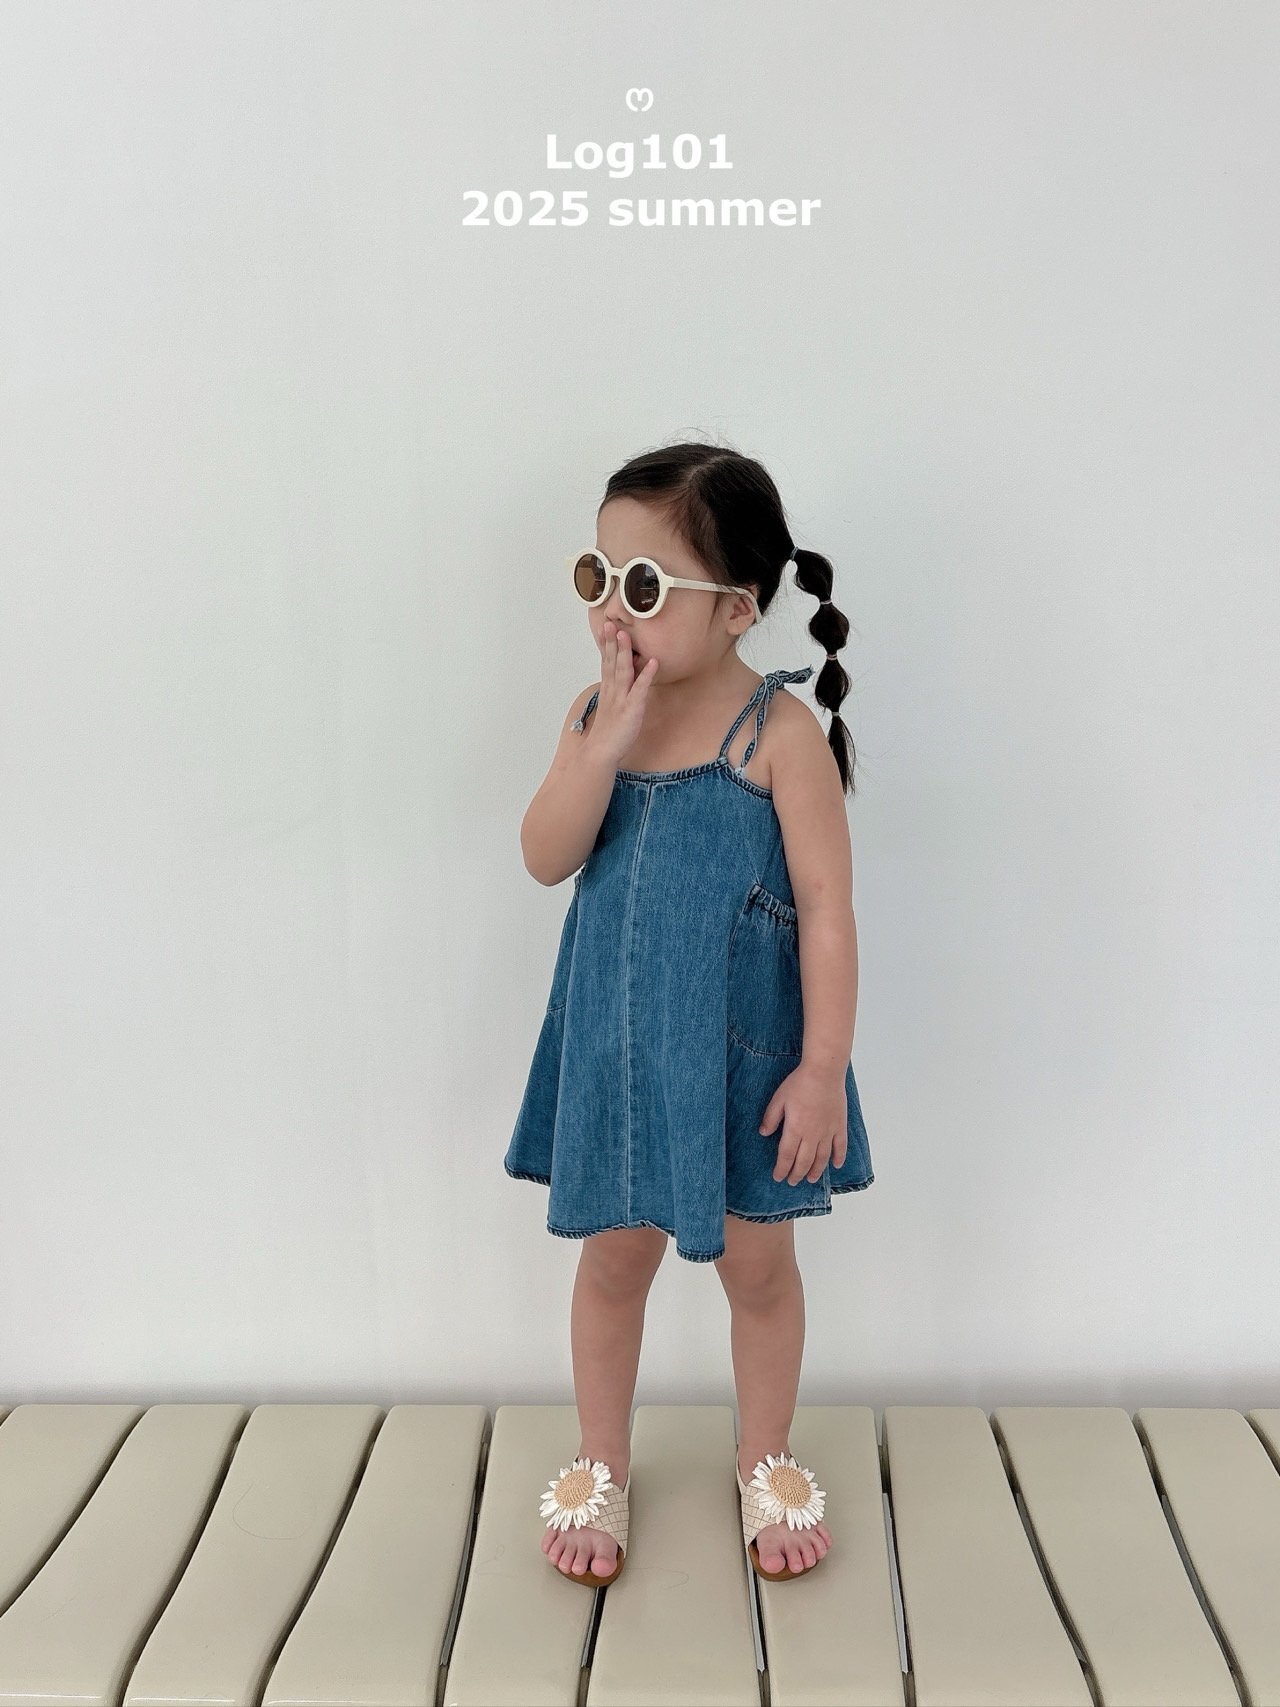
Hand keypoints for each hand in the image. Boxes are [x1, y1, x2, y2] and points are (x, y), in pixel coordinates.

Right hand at [590, 619, 658, 763]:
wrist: (601, 752)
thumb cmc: (608, 732)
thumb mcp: (612, 707)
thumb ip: (616, 692)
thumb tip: (621, 681)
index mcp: (608, 690)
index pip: (606, 662)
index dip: (606, 644)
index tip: (606, 627)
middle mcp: (613, 691)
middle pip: (611, 662)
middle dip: (612, 642)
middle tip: (611, 623)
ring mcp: (621, 700)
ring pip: (622, 672)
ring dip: (624, 653)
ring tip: (626, 635)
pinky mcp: (631, 710)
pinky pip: (640, 690)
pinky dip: (646, 675)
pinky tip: (653, 663)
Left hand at [759, 1062, 847, 1184]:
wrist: (824, 1072)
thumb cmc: (799, 1083)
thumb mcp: (778, 1099)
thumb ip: (771, 1118)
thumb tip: (763, 1133)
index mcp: (795, 1129)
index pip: (787, 1156)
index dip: (782, 1169)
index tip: (778, 1177)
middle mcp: (812, 1135)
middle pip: (804, 1161)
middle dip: (797, 1174)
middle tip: (793, 1182)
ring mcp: (828, 1131)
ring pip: (822, 1158)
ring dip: (816, 1171)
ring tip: (811, 1179)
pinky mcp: (840, 1125)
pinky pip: (841, 1146)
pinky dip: (839, 1157)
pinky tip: (836, 1165)